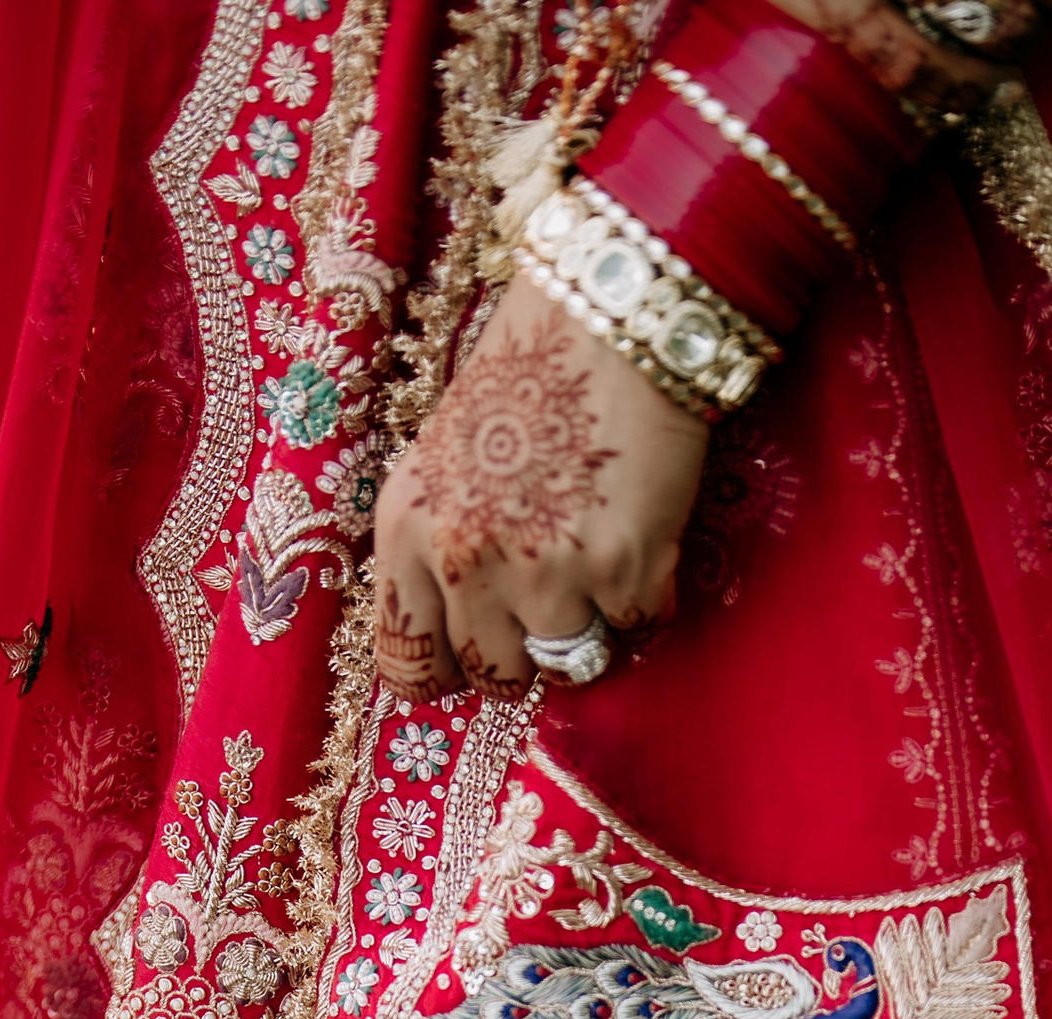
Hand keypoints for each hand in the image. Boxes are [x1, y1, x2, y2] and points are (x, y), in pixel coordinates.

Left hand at [370, 279, 707, 694]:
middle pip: (491, 675)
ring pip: (567, 663)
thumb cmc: (528, 372)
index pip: (406, 663)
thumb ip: (438, 544)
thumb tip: (459, 629)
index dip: (446, 669)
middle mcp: (465, 559)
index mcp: (408, 529)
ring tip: (599, 555)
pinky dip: (645, 593)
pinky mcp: (620, 570)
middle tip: (552, 596)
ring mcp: (544, 572)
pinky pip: (634, 626)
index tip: (477, 654)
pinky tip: (639, 530)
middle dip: (524, 649)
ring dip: (590, 625)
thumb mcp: (444, 457)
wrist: (609, 311)